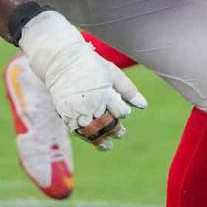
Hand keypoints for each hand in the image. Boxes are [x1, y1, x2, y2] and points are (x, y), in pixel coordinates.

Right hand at [19, 10, 146, 150]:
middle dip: (116, 131)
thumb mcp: (112, 73)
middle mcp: (92, 104)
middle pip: (108, 125)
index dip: (123, 113)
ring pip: (93, 132)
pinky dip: (85, 136)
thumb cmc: (91, 65)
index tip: (123, 112)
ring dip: (101, 141)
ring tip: (108, 146)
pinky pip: (78, 131)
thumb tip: (144, 105)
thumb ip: (128, 90)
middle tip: (121, 133)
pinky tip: (91, 139)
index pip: (121, 112)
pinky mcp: (66, 114)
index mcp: (105, 93)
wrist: (62, 61)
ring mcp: (78, 110)